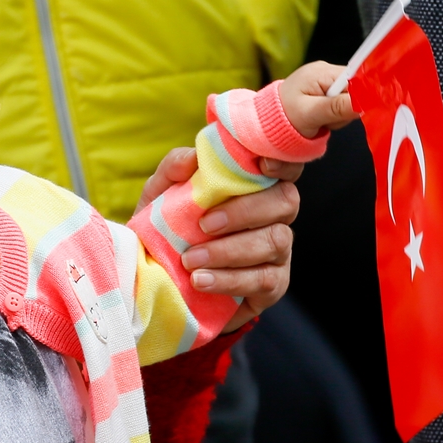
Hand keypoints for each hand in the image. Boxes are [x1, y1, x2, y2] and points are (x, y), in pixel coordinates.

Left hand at [135, 148, 301, 332]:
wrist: (157, 277)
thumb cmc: (166, 228)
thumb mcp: (159, 195)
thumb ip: (173, 170)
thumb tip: (192, 157)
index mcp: (254, 186)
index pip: (284, 167)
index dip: (283, 162)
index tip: (262, 165)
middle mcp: (274, 216)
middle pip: (285, 202)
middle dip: (245, 211)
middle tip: (204, 225)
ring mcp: (278, 251)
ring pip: (275, 242)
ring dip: (229, 251)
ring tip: (190, 260)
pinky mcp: (272, 285)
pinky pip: (264, 280)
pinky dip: (230, 280)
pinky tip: (201, 281)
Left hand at [279, 60, 357, 137]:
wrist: (266, 121)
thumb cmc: (281, 117)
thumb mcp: (309, 115)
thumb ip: (336, 108)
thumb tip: (363, 102)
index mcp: (321, 72)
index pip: (356, 80)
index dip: (358, 98)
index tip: (346, 113)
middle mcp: (325, 71)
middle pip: (355, 89)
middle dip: (345, 109)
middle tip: (326, 120)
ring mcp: (325, 80)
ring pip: (349, 98)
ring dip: (338, 114)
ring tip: (320, 120)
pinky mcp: (325, 89)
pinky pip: (341, 102)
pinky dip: (334, 114)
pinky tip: (321, 117)